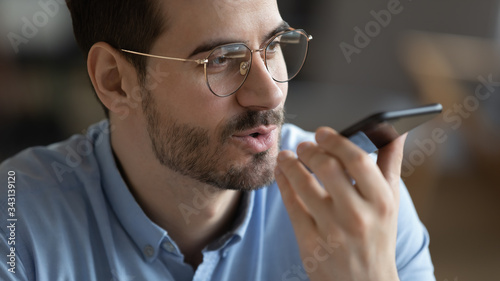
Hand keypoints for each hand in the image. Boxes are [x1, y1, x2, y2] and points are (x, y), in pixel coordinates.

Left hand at [275, 127, 405, 280]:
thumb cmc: (378, 236)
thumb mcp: (390, 202)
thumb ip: (390, 164)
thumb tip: (395, 131)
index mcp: (382, 203)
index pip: (358, 160)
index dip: (336, 141)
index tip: (322, 133)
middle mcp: (358, 217)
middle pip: (328, 169)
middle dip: (310, 151)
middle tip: (304, 146)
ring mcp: (332, 232)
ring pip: (304, 185)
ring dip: (290, 165)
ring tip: (286, 156)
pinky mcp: (311, 243)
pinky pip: (292, 206)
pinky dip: (283, 184)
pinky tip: (281, 173)